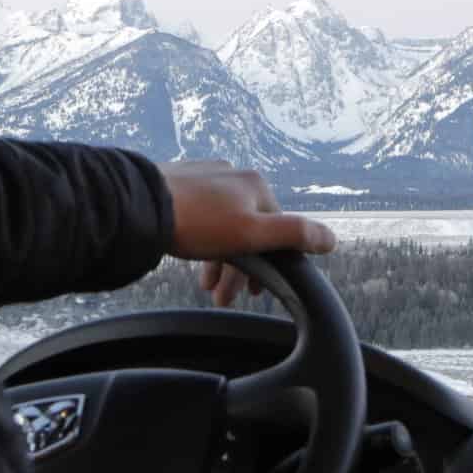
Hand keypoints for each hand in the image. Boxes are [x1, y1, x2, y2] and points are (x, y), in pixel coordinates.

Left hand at [159, 159, 335, 308]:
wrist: (141, 206)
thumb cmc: (197, 223)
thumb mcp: (253, 234)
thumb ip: (294, 235)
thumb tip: (332, 238)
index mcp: (256, 185)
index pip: (277, 230)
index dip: (270, 265)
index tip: (255, 292)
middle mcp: (234, 175)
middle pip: (248, 229)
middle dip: (239, 268)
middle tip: (226, 297)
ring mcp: (205, 176)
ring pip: (223, 224)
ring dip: (219, 259)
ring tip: (207, 286)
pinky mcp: (179, 182)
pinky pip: (201, 216)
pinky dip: (202, 242)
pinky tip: (192, 256)